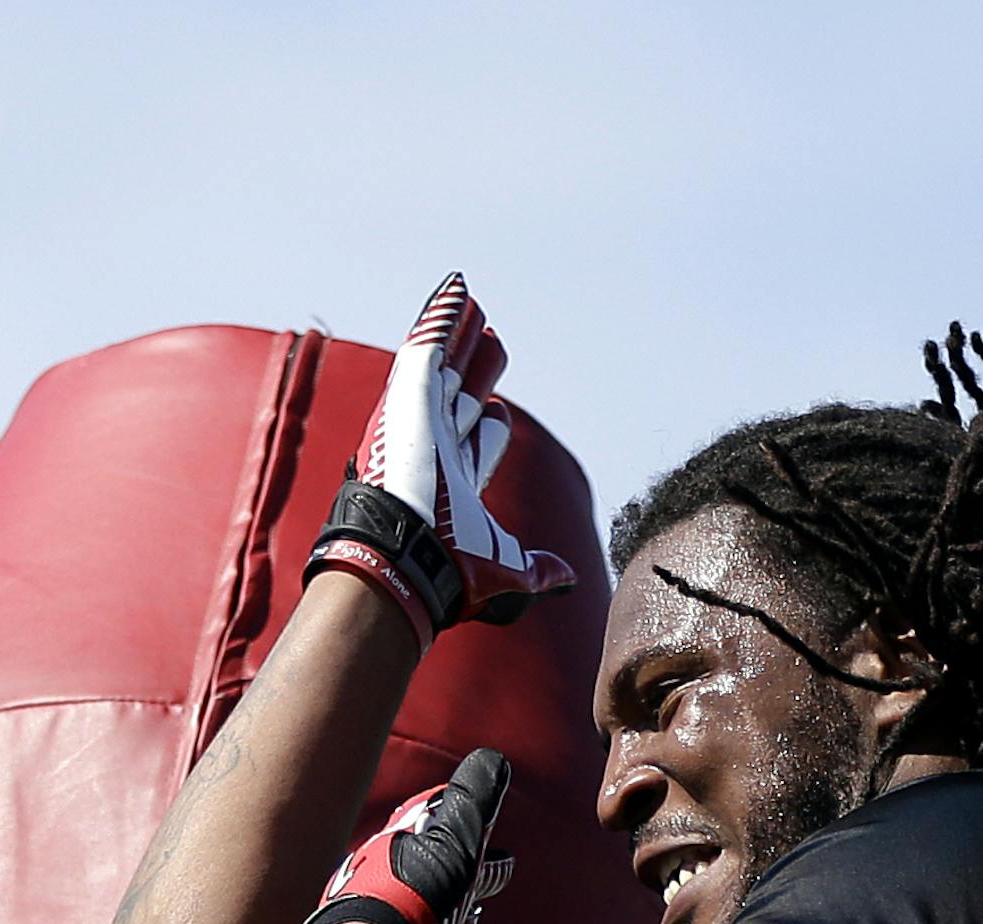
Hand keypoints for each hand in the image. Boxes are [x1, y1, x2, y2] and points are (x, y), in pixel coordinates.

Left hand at [263, 750, 515, 923]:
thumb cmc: (406, 899)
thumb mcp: (451, 839)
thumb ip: (473, 802)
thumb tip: (491, 759)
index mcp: (393, 851)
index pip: (435, 832)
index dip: (470, 833)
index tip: (500, 850)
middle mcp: (374, 887)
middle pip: (426, 873)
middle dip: (461, 875)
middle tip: (494, 880)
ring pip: (416, 915)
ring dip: (446, 912)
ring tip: (470, 923)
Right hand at [307, 274, 575, 642]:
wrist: (415, 553)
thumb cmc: (453, 567)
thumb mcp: (509, 567)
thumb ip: (540, 569)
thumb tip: (569, 578)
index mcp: (455, 478)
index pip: (475, 438)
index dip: (487, 423)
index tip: (494, 411)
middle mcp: (436, 442)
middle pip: (460, 392)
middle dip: (475, 367)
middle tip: (491, 342)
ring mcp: (422, 414)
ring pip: (445, 360)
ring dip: (457, 331)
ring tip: (469, 300)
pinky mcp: (413, 392)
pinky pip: (430, 342)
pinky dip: (442, 315)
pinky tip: (456, 288)